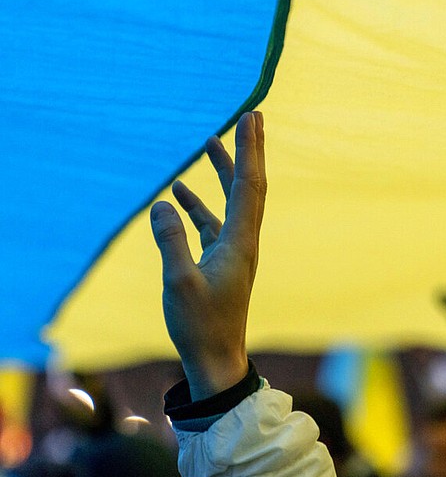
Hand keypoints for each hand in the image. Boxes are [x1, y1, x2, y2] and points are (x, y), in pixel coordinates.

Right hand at [150, 111, 265, 400]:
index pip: (248, 185)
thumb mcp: (180, 284)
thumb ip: (171, 241)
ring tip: (210, 143)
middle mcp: (243, 241)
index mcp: (240, 242)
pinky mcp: (219, 261)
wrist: (216, 359)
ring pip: (231, 201)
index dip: (249, 150)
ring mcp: (232, 250)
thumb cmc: (200, 326)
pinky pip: (212, 222)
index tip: (251, 118)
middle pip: (249, 186)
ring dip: (223, 172)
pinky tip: (180, 193)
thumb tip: (164, 203)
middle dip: (248, 151)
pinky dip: (199, 204)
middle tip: (250, 118)